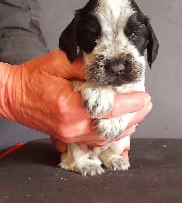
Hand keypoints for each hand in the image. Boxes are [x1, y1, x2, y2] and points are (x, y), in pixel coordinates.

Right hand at [0, 50, 151, 149]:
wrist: (12, 95)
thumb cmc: (33, 78)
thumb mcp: (60, 62)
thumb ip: (87, 66)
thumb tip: (110, 72)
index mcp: (70, 106)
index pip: (110, 108)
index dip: (131, 103)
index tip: (145, 96)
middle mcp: (71, 126)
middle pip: (112, 126)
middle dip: (134, 115)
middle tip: (147, 104)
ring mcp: (69, 135)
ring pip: (105, 136)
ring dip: (126, 126)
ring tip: (139, 114)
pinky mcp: (67, 137)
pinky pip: (95, 140)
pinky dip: (111, 134)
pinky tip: (121, 127)